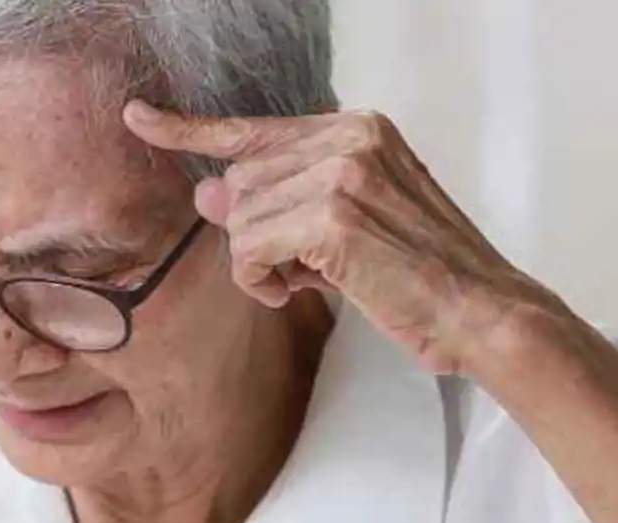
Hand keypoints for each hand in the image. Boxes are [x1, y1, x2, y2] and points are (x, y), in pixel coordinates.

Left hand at [123, 100, 561, 374]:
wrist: (479, 311)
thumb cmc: (418, 276)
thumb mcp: (341, 228)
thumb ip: (278, 202)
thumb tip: (207, 191)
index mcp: (357, 129)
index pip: (253, 128)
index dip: (188, 129)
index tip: (138, 117)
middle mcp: (349, 136)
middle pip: (239, 183)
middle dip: (253, 234)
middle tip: (301, 267)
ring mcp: (341, 172)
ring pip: (239, 219)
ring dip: (259, 264)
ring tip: (310, 280)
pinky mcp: (332, 216)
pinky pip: (248, 250)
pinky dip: (260, 281)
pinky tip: (296, 291)